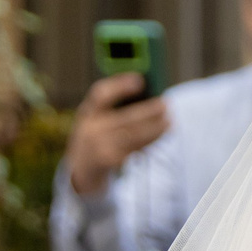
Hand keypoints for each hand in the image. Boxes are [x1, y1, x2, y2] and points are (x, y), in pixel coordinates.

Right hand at [66, 74, 169, 196]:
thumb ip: (115, 106)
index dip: (120, 86)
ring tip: (169, 120)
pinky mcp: (111, 161)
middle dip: (148, 111)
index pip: (101, 95)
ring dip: (155, 127)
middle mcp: (90, 128)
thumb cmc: (96, 136)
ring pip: (135, 135)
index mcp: (88, 112)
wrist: (82, 170)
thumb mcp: (97, 118)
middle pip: (125, 118)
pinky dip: (150, 140)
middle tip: (165, 104)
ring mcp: (100, 146)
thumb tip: (147, 92)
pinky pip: (136, 148)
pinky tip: (161, 133)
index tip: (140, 80)